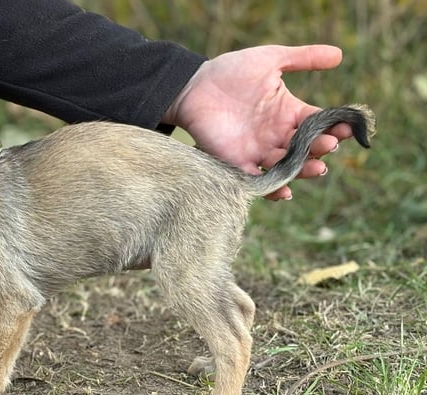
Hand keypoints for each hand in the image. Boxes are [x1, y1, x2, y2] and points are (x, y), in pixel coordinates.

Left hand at [163, 45, 353, 199]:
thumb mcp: (270, 59)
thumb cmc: (231, 72)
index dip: (334, 126)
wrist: (194, 87)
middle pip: (306, 148)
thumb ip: (303, 57)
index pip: (318, 122)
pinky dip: (273, 189)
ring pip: (287, 166)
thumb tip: (339, 54)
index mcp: (288, 112)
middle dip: (320, 149)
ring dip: (303, 169)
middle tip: (329, 145)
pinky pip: (258, 181)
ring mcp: (258, 151)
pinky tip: (285, 191)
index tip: (348, 126)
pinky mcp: (237, 163)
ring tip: (317, 167)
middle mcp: (277, 135)